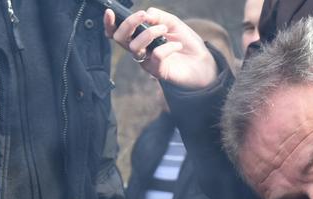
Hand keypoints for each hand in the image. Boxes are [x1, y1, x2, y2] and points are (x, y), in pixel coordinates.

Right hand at [103, 8, 218, 89]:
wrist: (202, 62)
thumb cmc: (186, 42)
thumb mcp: (173, 23)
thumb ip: (159, 16)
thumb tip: (146, 14)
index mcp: (140, 38)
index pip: (118, 33)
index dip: (110, 24)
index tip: (110, 12)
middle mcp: (140, 51)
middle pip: (120, 39)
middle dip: (129, 24)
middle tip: (144, 16)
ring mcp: (147, 62)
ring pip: (135, 47)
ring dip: (150, 33)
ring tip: (166, 30)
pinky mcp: (158, 72)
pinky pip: (156, 56)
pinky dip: (168, 46)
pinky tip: (178, 45)